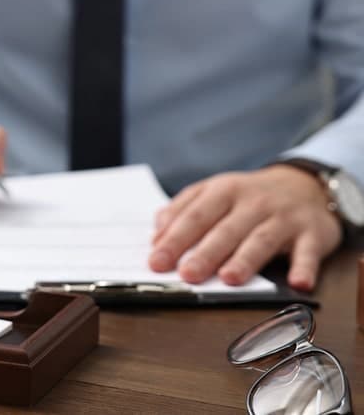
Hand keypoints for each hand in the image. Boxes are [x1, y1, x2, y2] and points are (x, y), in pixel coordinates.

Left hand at [148, 165, 341, 290]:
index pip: (195, 216)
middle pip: (226, 230)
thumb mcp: (213, 192)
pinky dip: (305, 268)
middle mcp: (253, 203)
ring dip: (246, 260)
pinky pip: (309, 253)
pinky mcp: (312, 234)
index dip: (175, 239)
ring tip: (230, 278)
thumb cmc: (248, 196)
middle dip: (205, 253)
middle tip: (187, 275)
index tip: (157, 261)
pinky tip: (298, 283)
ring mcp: (284, 218)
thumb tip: (157, 234)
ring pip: (261, 240)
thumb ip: (183, 210)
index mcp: (224, 191)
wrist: (304, 185)